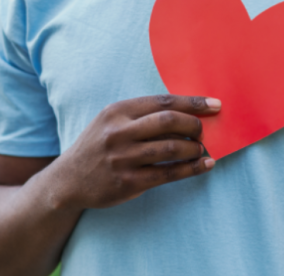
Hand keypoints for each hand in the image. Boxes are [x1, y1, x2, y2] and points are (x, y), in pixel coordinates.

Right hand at [48, 94, 220, 209]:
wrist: (69, 179)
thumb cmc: (98, 145)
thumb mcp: (111, 121)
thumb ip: (141, 115)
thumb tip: (186, 112)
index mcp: (116, 111)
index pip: (162, 101)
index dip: (192, 103)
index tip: (214, 105)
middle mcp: (119, 132)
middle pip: (168, 121)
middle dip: (194, 125)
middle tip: (203, 131)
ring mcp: (123, 158)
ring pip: (171, 148)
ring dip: (195, 148)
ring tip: (201, 149)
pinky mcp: (128, 182)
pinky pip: (168, 173)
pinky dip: (192, 169)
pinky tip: (205, 165)